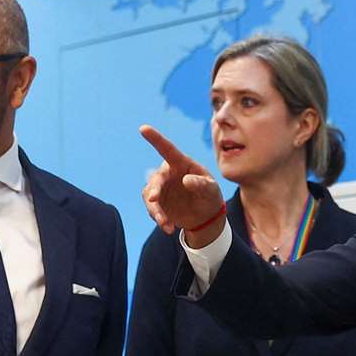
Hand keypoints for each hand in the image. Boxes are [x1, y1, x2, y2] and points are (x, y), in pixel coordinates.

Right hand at [139, 124, 224, 242]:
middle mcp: (168, 173)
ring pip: (150, 196)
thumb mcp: (211, 190)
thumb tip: (186, 180)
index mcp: (182, 164)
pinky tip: (168, 228)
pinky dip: (158, 219)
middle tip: (154, 200)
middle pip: (156, 178)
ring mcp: (161, 188)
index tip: (143, 128)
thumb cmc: (210, 196)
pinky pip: (152, 208)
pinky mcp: (157, 202)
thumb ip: (202, 184)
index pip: (167, 149)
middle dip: (154, 189)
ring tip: (167, 224)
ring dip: (156, 210)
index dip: (155, 138)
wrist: (205, 216)